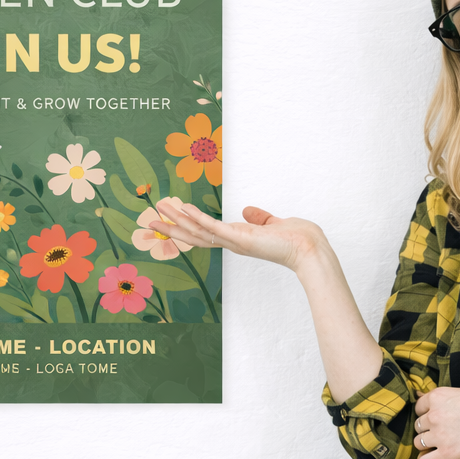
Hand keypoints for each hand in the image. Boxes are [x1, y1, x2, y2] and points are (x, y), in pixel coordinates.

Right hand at [152, 202, 328, 273]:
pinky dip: (197, 218)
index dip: (186, 226)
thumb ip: (259, 218)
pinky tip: (183, 209)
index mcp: (237, 239)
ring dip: (176, 220)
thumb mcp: (273, 224)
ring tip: (158, 208)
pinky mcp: (240, 238)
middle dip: (171, 227)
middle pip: (193, 236)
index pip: (205, 233)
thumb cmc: (297, 239)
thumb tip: (248, 210)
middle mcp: (232, 243)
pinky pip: (213, 227)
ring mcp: (234, 241)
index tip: (170, 218)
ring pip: (197, 231)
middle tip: (150, 218)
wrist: (309, 249)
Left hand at [413, 387, 459, 458]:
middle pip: (418, 426)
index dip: (428, 414)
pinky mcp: (448, 454)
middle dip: (428, 430)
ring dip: (428, 445)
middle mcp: (434, 415)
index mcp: (438, 397)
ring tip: (445, 445)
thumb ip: (441, 398)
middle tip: (446, 433)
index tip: (439, 420)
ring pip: (419, 443)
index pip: (418, 408)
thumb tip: (418, 395)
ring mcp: (440, 435)